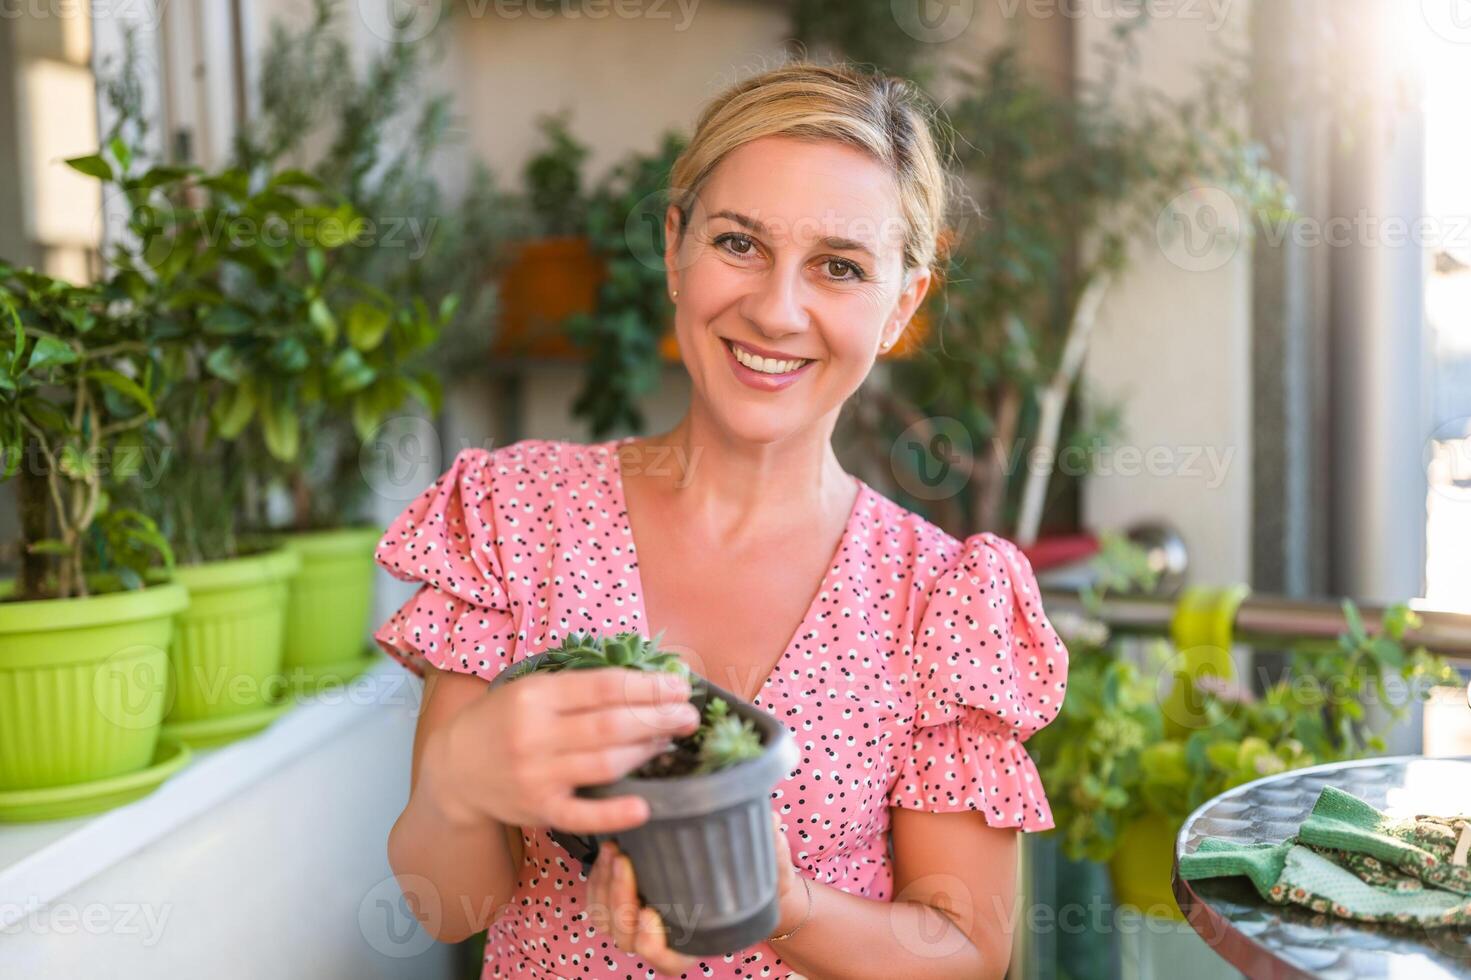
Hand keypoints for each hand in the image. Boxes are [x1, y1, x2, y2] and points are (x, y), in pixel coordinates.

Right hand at [427, 667, 700, 833]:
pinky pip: (582, 815)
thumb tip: (646, 682)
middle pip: (611, 726)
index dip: (648, 687)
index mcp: (535, 696)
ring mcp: (537, 775)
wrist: (453, 769)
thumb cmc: (502, 721)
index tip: (679, 686)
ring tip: (670, 741)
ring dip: (646, 752)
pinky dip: (615, 813)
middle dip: (658, 718)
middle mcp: (535, 735)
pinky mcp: (539, 810)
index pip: (604, 687)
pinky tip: (645, 805)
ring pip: (605, 764)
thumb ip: (579, 687)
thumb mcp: (529, 690)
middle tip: (689, 715)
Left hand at [585, 812, 805, 975]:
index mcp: (697, 942)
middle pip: (628, 937)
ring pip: (608, 919)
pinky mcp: (624, 898)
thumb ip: (773, 854)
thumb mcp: (774, 870)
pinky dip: (597, 878)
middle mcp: (665, 938)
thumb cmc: (758, 880)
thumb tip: (772, 822)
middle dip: (621, 900)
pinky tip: (607, 849)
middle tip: (625, 863)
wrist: (742, 874)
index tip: (651, 915)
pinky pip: (598, 900)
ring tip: (614, 850)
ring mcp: (640, 921)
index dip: (654, 946)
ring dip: (605, 887)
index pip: (669, 961)